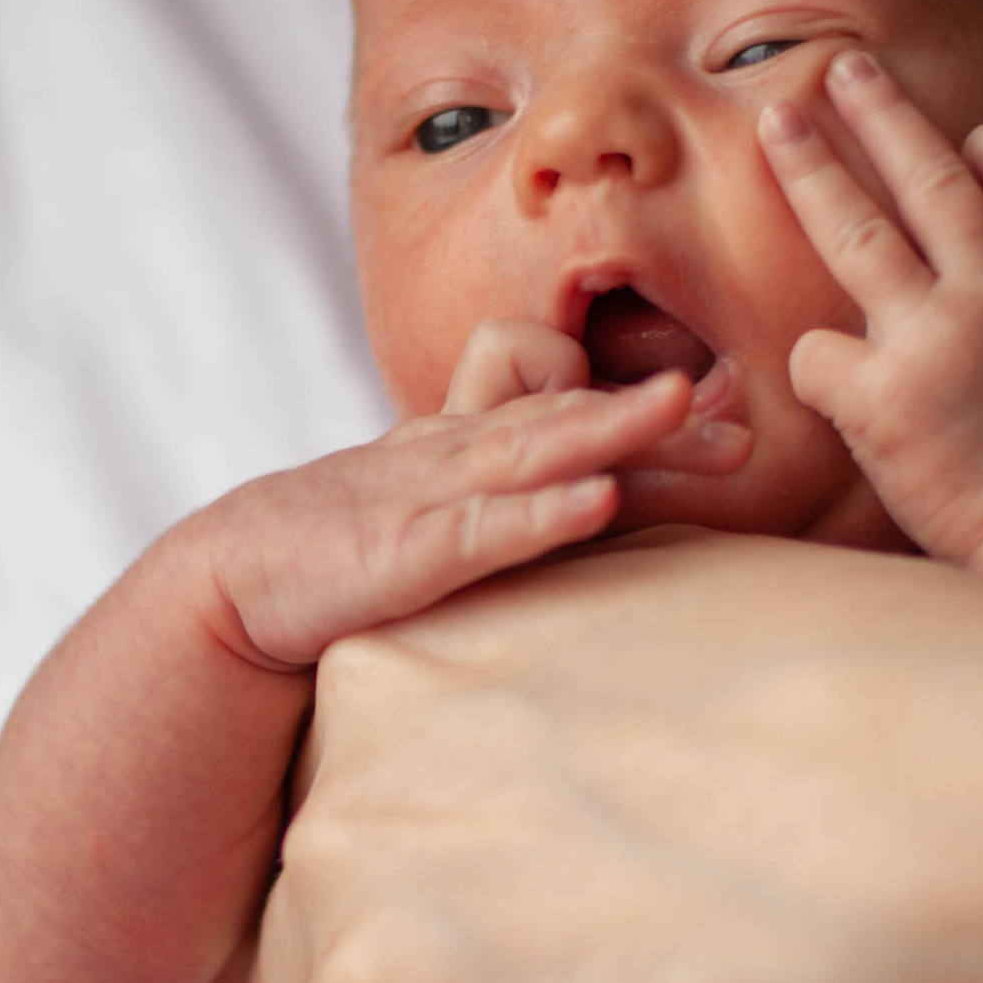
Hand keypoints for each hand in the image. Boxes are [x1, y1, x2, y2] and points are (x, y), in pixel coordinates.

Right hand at [192, 322, 746, 667]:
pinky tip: (597, 500)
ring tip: (682, 405)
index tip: (733, 408)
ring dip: (611, 425)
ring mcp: (433, 496)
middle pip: (571, 419)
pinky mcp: (405, 552)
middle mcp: (461, 455)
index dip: (647, 409)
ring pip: (534, 449)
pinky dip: (541, 512)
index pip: (571, 414)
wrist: (236, 577)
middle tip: (746, 415)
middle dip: (657, 416)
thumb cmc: (345, 555)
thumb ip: (508, 520)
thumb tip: (593, 524)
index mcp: (473, 450)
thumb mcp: (438, 525)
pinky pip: (484, 528)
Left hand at [761, 51, 982, 560]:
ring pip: (859, 233)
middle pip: (927, 179)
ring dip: (813, 169)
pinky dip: (810, 361)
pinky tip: (821, 381)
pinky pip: (815, 354)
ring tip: (775, 122)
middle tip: (834, 66)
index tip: (961, 133)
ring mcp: (932, 343)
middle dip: (879, 112)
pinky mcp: (882, 400)